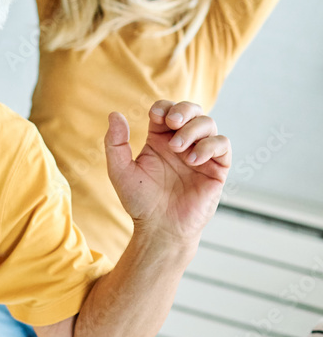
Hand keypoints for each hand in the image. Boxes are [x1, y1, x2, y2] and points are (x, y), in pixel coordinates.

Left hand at [105, 101, 229, 243]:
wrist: (160, 228)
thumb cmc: (139, 201)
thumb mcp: (120, 170)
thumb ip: (115, 143)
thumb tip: (115, 114)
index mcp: (159, 139)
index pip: (166, 110)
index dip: (163, 108)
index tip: (155, 118)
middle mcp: (181, 143)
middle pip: (192, 110)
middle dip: (184, 110)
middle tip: (172, 122)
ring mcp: (200, 154)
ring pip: (209, 124)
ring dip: (193, 129)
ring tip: (178, 148)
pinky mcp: (216, 169)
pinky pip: (222, 145)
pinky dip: (209, 146)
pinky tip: (193, 160)